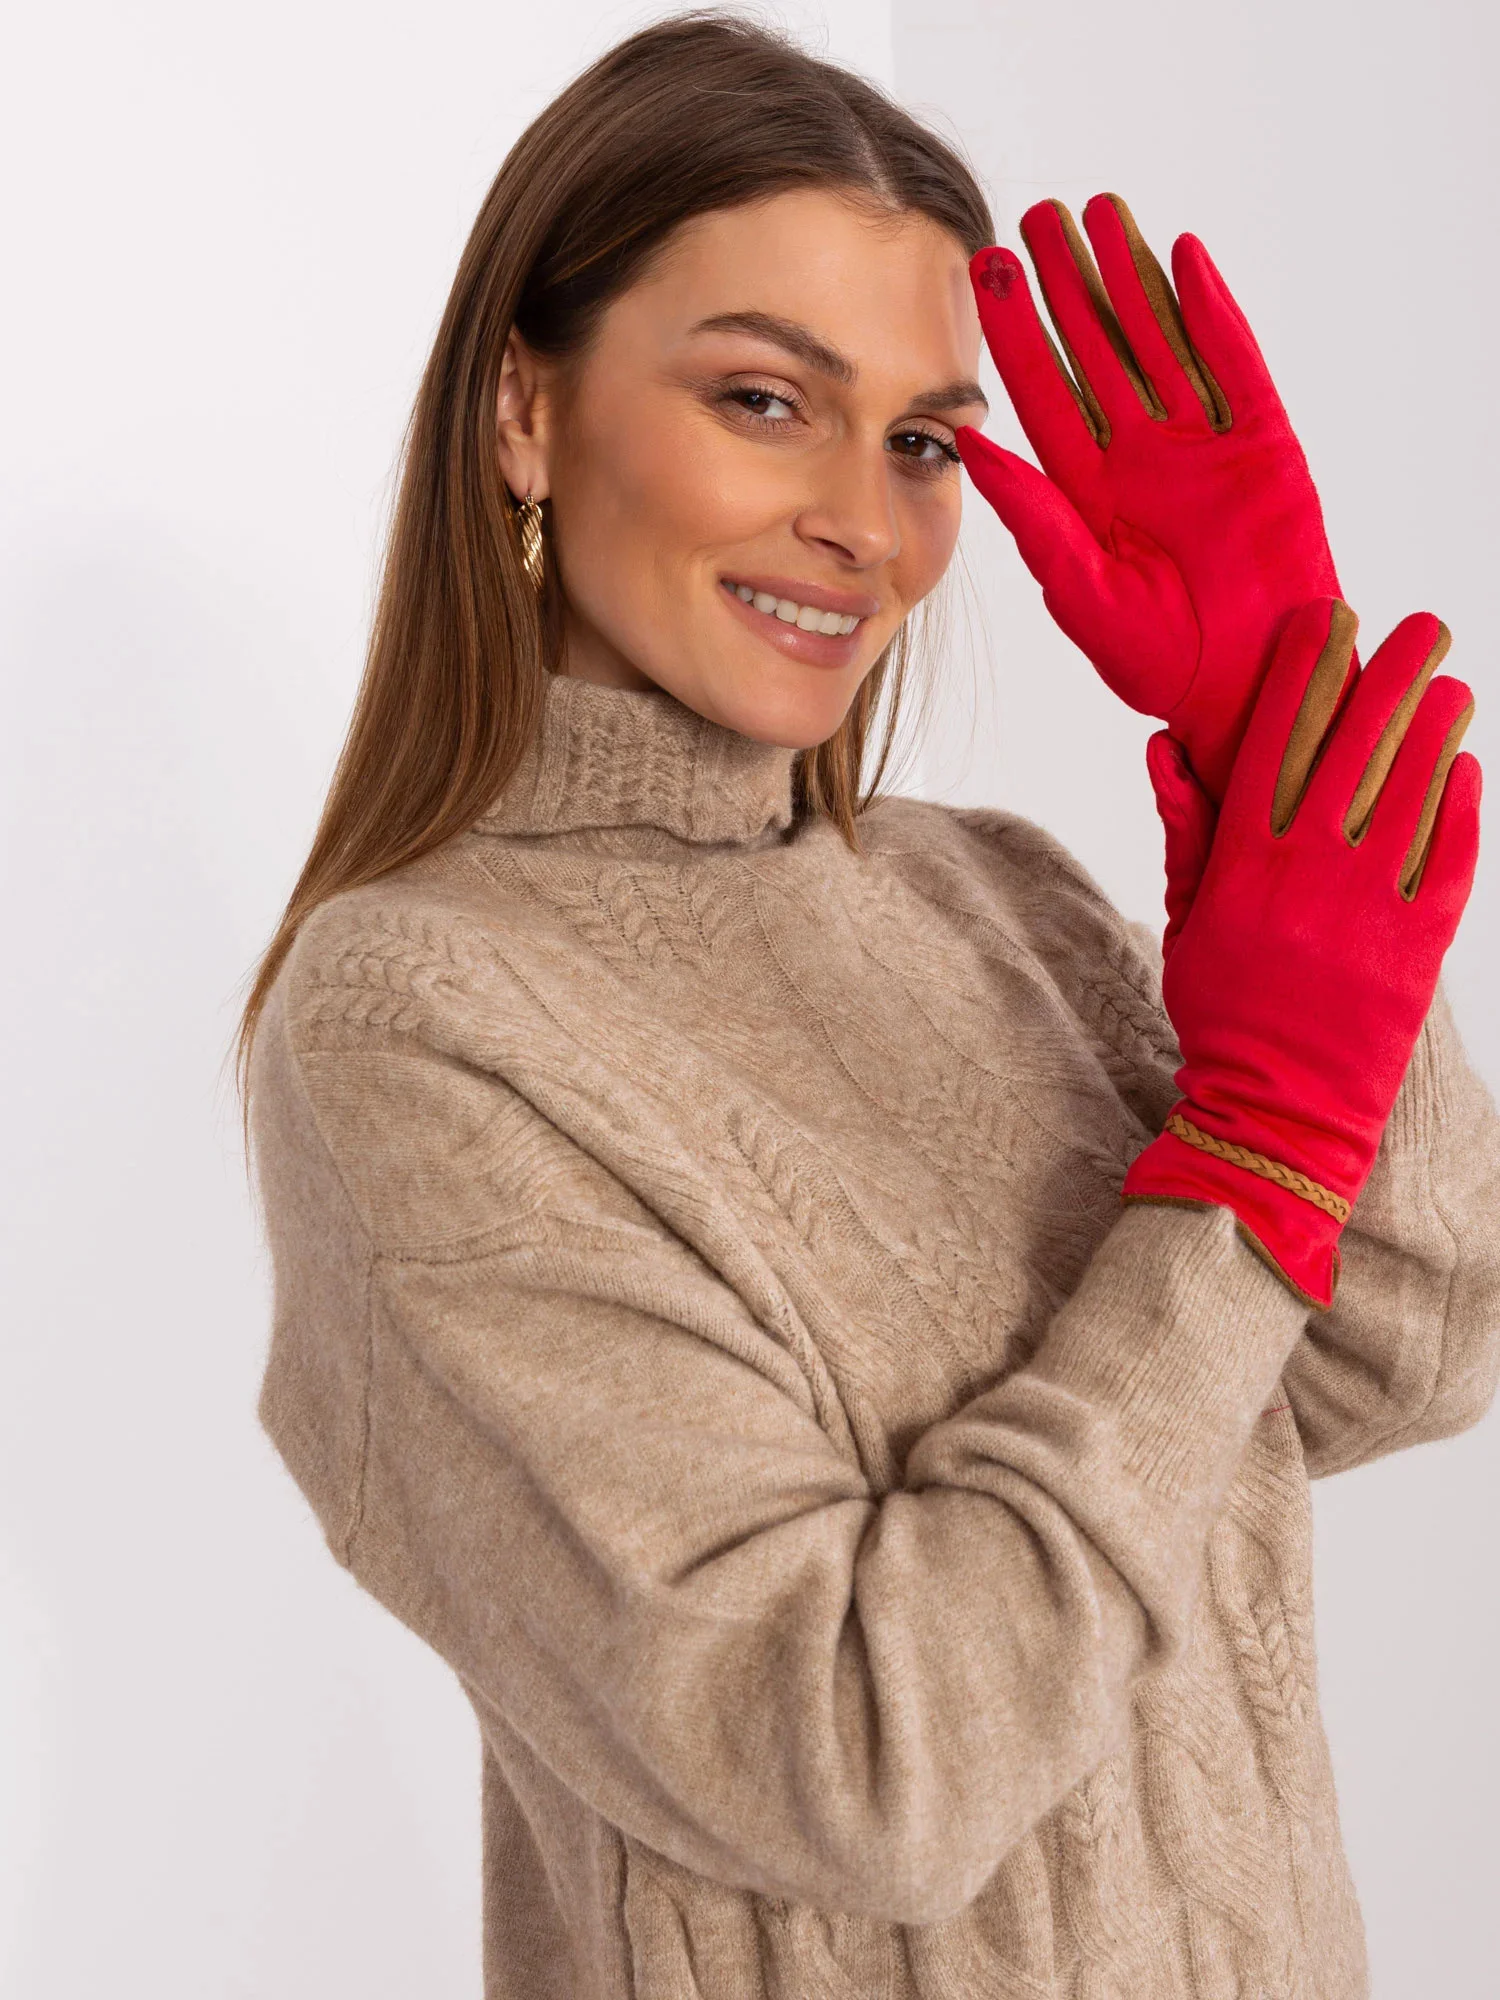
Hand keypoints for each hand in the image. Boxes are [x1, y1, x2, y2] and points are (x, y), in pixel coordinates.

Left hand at [956, 194, 1342, 802]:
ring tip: (1101, 214)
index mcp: (1087, 491)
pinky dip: (1211, 312)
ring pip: (1160, 342)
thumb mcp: (1082, 588)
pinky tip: (1181, 258)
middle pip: (1097, 352)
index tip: (986, 270)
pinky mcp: (1261, 446)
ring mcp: (1201, 446)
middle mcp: (1139, 457)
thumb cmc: (1159, 660)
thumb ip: (1033, 516)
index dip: (1017, 333)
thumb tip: (971, 444)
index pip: (1043, 394)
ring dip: (1131, 280)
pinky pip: (1234, 365)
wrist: (1245, 687)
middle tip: (1038, 220)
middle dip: (1069, 286)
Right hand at [1121, 596, 1478, 1308]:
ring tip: (1450, 686)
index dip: (1304, 674)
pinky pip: (1449, 858)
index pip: (1274, 744)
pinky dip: (1461, 806)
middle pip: (1355, 751)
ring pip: (1411, 793)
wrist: (1278, 1109)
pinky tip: (1465, 766)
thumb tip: (1165, 748)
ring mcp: (1367, 911)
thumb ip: (1186, 832)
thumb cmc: (1224, 1011)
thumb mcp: (1188, 922)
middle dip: (1390, 678)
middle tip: (1421, 630)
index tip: (1327, 622)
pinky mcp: (1417, 946)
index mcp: (1243, 866)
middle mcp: (1306, 877)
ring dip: (1436, 730)